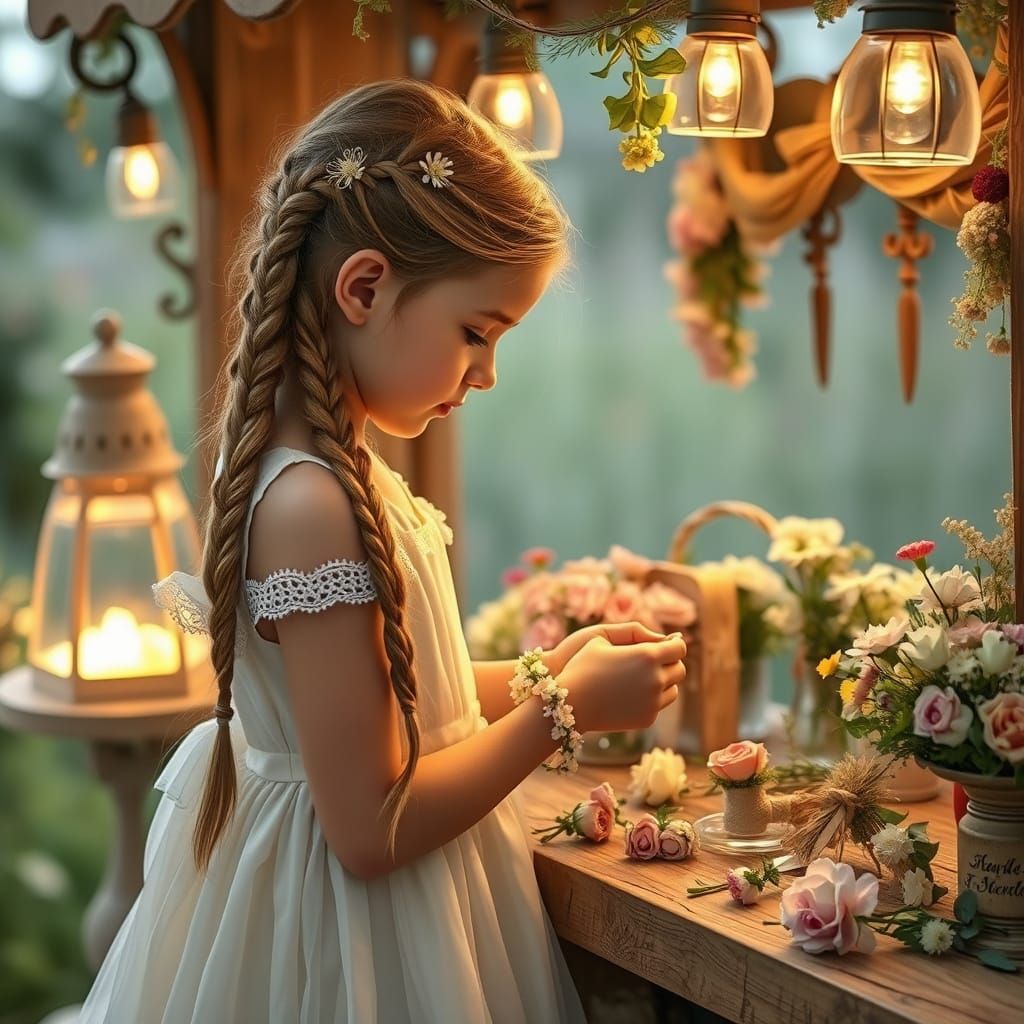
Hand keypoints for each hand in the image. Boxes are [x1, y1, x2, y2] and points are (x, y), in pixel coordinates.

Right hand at [559, 634, 685, 734]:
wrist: (568, 703)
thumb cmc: (582, 665)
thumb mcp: (603, 637)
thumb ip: (638, 633)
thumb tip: (670, 639)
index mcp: (647, 656)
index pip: (678, 648)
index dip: (673, 644)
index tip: (664, 645)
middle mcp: (655, 679)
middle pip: (680, 670)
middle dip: (669, 664)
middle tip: (651, 662)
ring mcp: (652, 702)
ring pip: (673, 689)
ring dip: (663, 682)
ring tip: (641, 677)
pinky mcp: (647, 718)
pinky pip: (658, 705)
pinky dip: (650, 698)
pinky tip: (630, 693)